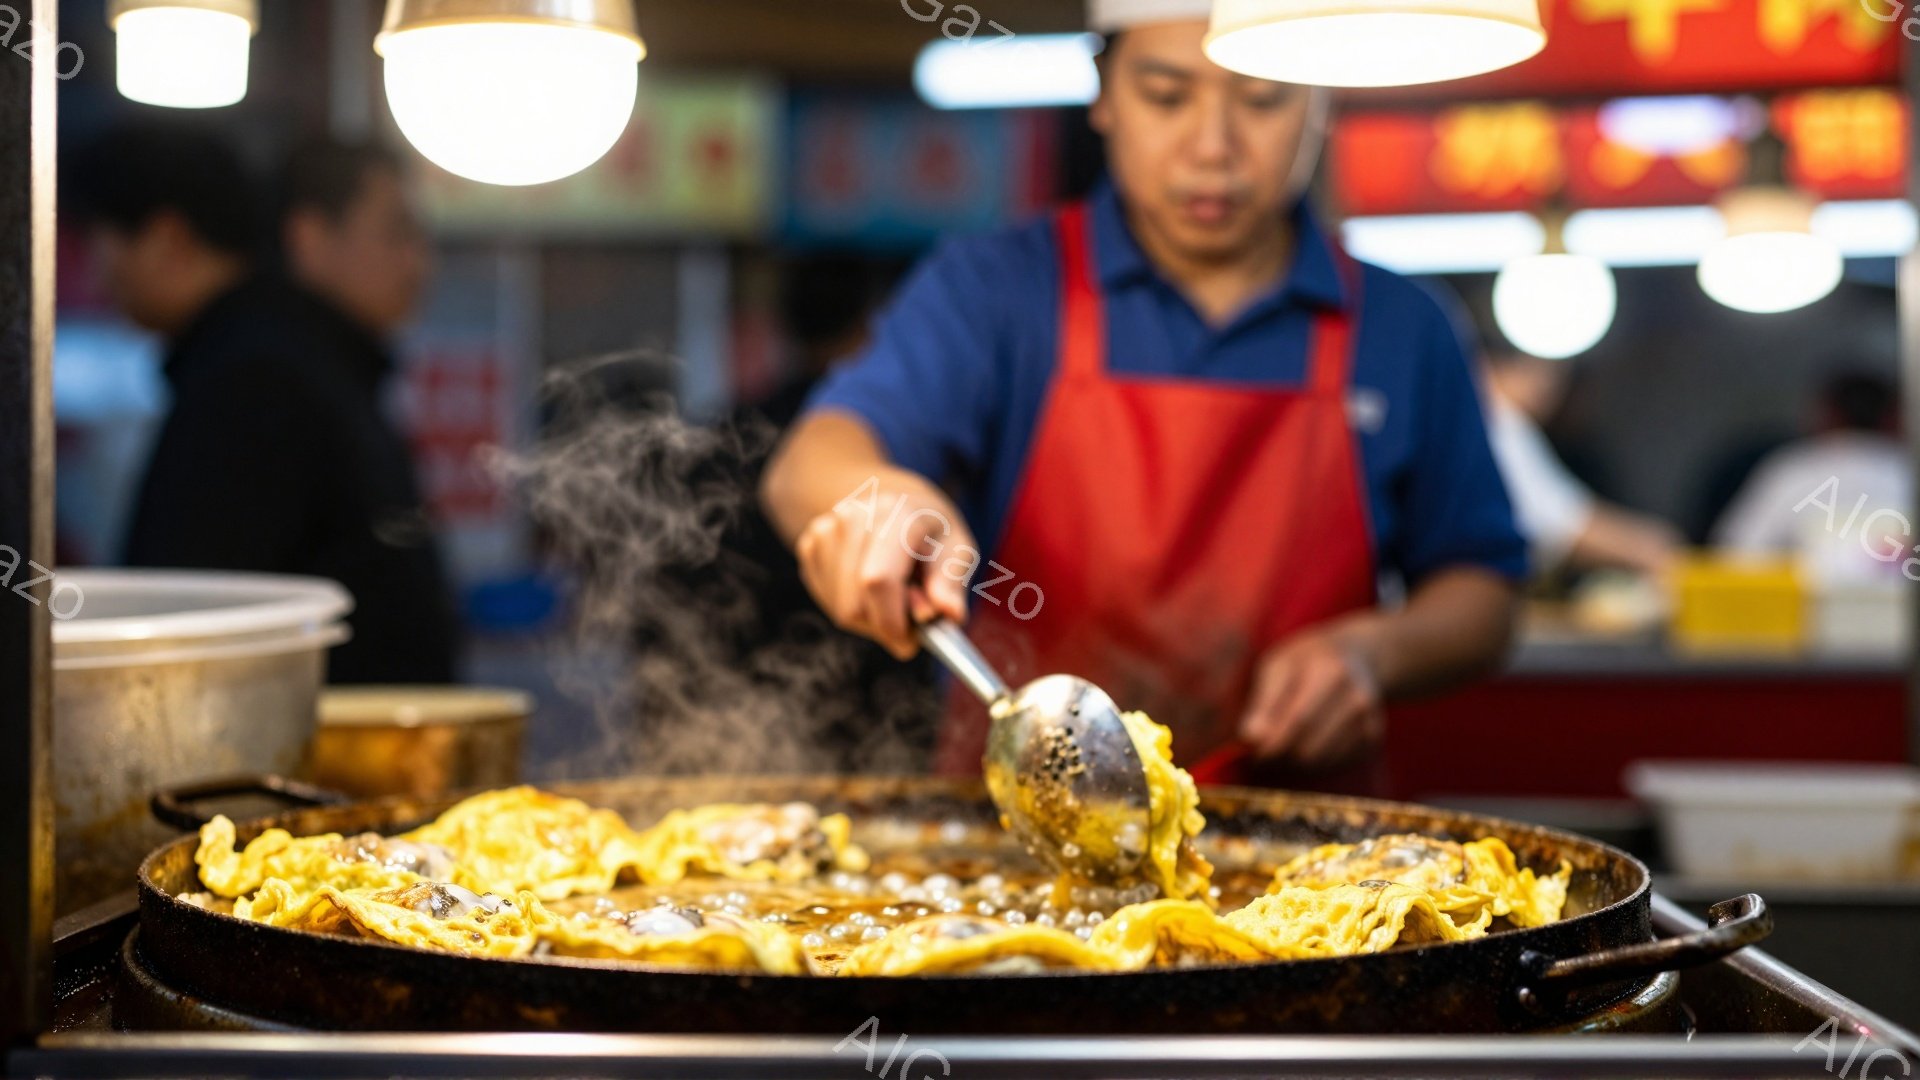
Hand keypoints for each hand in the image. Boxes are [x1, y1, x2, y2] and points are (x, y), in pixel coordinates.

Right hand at [794, 468, 976, 659]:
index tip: (912, 641)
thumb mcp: (956, 549)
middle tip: (910, 619)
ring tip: (893, 597)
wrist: (895, 500)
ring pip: (840, 610)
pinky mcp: (809, 546)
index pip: (878, 580)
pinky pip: (828, 602)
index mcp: (896, 513)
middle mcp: (853, 516)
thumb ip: (951, 583)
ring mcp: (825, 530)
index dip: (892, 622)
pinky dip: (852, 608)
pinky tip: (869, 589)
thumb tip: (949, 614)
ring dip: (870, 620)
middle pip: (855, 604)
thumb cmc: (931, 532)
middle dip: (885, 627)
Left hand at [1238, 628, 1385, 768]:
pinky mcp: (1372, 738)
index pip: (1298, 721)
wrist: (1359, 656)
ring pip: (1322, 762)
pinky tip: (1304, 748)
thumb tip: (1250, 738)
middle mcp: (1355, 698)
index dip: (1272, 745)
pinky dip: (1315, 765)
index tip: (1252, 755)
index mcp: (1329, 672)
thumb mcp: (1279, 666)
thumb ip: (1264, 701)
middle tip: (1261, 757)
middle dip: (1280, 759)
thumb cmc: (1307, 660)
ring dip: (1296, 766)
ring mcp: (1368, 720)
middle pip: (1311, 747)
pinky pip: (1336, 765)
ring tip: (1280, 750)